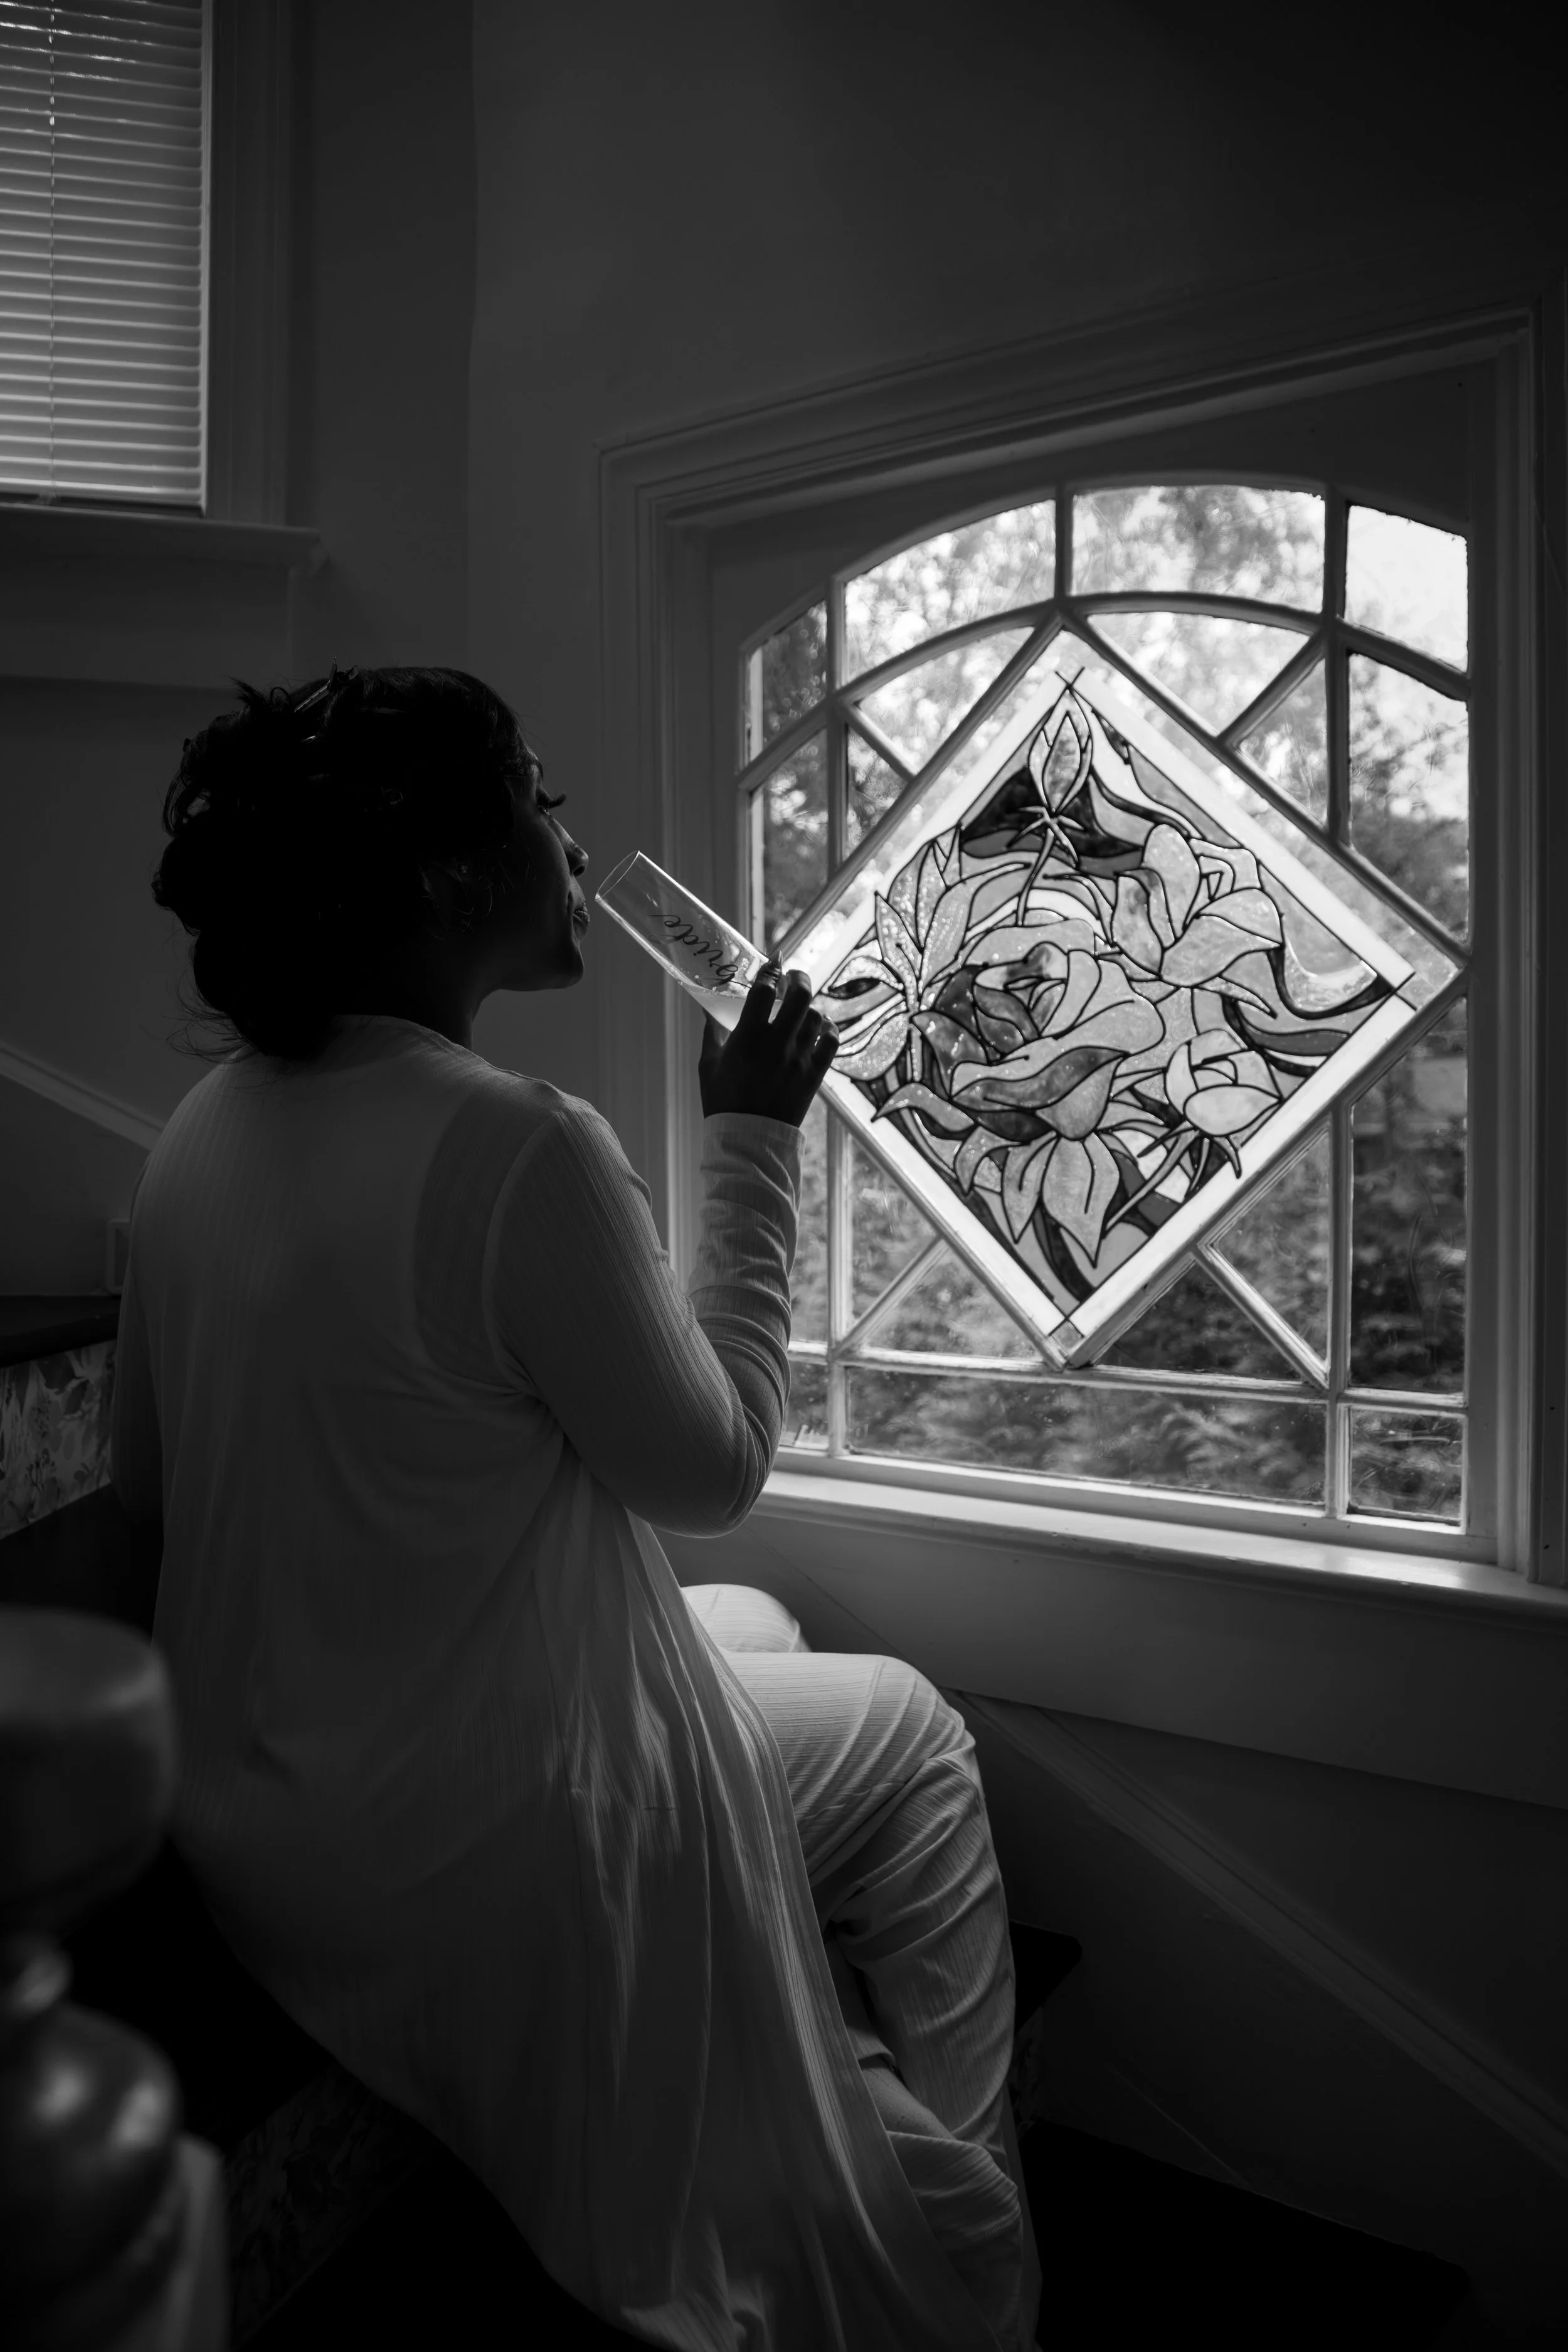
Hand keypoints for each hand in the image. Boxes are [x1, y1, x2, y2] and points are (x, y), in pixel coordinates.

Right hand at [698, 966, 838, 1127]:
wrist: (747, 1140)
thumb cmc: (722, 1101)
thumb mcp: (708, 1064)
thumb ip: (711, 1032)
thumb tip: (707, 1007)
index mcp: (747, 1038)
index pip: (765, 989)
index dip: (770, 969)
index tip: (772, 961)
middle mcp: (777, 1044)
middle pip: (800, 995)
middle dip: (798, 978)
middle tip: (792, 977)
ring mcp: (799, 1059)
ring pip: (816, 1016)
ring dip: (809, 1007)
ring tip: (800, 1009)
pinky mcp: (814, 1075)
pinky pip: (831, 1040)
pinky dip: (828, 1028)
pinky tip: (820, 1027)